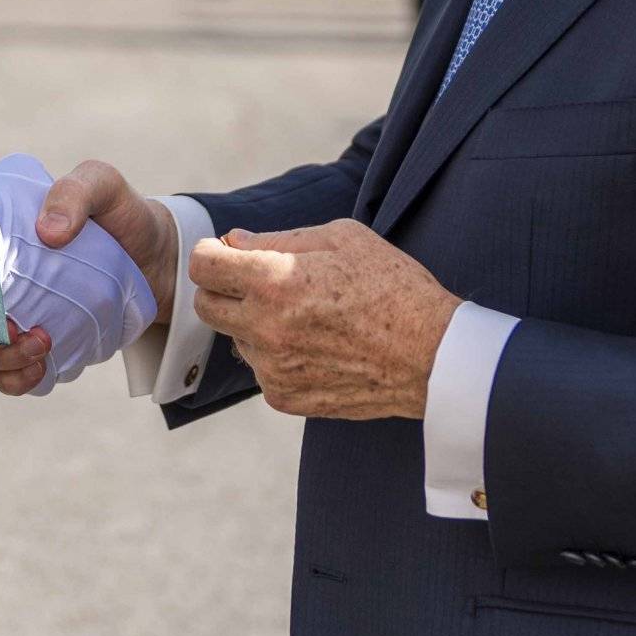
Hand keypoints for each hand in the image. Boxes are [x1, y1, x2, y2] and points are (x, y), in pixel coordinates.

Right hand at [0, 159, 178, 395]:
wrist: (158, 258)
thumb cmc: (121, 215)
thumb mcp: (103, 187)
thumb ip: (76, 192)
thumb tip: (48, 232)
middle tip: (19, 334)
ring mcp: (14, 314)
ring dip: (3, 362)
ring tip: (41, 349)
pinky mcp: (34, 343)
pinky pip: (11, 373)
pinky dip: (18, 379)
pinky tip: (40, 369)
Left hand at [188, 221, 461, 419]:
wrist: (432, 356)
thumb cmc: (392, 286)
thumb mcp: (342, 238)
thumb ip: (279, 238)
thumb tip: (236, 241)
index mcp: (275, 280)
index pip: (203, 265)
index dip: (210, 252)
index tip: (224, 252)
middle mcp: (265, 327)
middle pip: (205, 305)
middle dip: (222, 288)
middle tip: (256, 281)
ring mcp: (272, 367)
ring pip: (235, 338)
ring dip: (252, 323)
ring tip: (302, 315)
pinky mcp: (284, 397)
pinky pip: (260, 369)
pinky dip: (275, 355)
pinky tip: (314, 345)